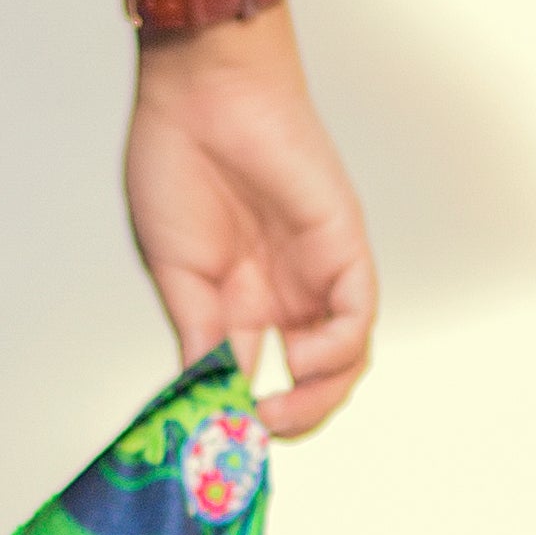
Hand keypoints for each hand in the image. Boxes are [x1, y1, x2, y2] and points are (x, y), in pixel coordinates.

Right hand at [121, 15, 376, 440]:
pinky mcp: (343, 246)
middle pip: (311, 377)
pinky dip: (338, 348)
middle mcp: (286, 291)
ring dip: (319, 396)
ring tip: (281, 410)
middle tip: (257, 436)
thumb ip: (200, 335)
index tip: (222, 441)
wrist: (203, 92)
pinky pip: (357, 315)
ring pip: (344, 356)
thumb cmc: (179, 159)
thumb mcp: (177, 270)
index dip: (242, 415)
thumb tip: (204, 394)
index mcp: (240, 298)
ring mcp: (317, 271)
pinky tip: (304, 356)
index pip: (255, 375)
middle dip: (292, 418)